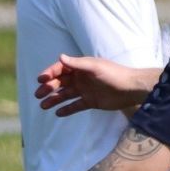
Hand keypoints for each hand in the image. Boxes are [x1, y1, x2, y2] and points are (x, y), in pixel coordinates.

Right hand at [35, 54, 155, 116]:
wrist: (131, 89)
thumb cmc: (113, 74)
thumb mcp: (94, 67)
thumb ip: (76, 63)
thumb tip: (60, 57)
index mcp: (81, 68)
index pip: (61, 69)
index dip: (50, 73)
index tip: (41, 80)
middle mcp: (81, 78)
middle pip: (60, 83)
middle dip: (48, 88)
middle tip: (38, 95)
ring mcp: (85, 90)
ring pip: (65, 95)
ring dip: (53, 99)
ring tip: (43, 106)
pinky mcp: (90, 102)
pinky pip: (75, 106)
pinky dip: (66, 109)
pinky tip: (58, 113)